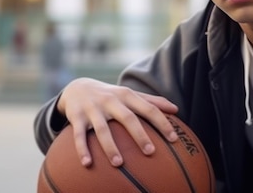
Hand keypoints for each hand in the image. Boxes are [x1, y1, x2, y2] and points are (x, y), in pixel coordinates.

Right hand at [57, 77, 178, 166]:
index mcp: (126, 96)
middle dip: (139, 135)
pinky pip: (78, 135)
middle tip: (150, 152)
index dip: (162, 123)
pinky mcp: (76, 117)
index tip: (173, 139)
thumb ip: (151, 101)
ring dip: (110, 147)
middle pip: (128, 118)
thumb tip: (176, 109)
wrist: (76, 87)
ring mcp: (93, 109)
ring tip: (118, 164)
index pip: (148, 109)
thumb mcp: (129, 94)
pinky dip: (82, 149)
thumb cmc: (110, 96)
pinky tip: (87, 164)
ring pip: (102, 129)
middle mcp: (110, 101)